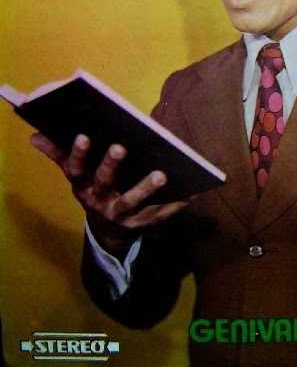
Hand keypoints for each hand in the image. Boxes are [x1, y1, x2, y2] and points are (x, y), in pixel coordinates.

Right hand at [30, 133, 187, 254]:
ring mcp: (121, 215)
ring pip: (133, 202)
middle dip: (111, 166)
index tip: (83, 135)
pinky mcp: (142, 224)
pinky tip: (190, 192)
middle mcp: (99, 201)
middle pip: (104, 183)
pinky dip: (175, 205)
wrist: (108, 231)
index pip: (76, 169)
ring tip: (162, 174)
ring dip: (146, 188)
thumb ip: (59, 155)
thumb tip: (35, 135)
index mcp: (83, 185)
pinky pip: (159, 215)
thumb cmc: (94, 189)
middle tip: (121, 147)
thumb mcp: (76, 175)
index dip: (77, 154)